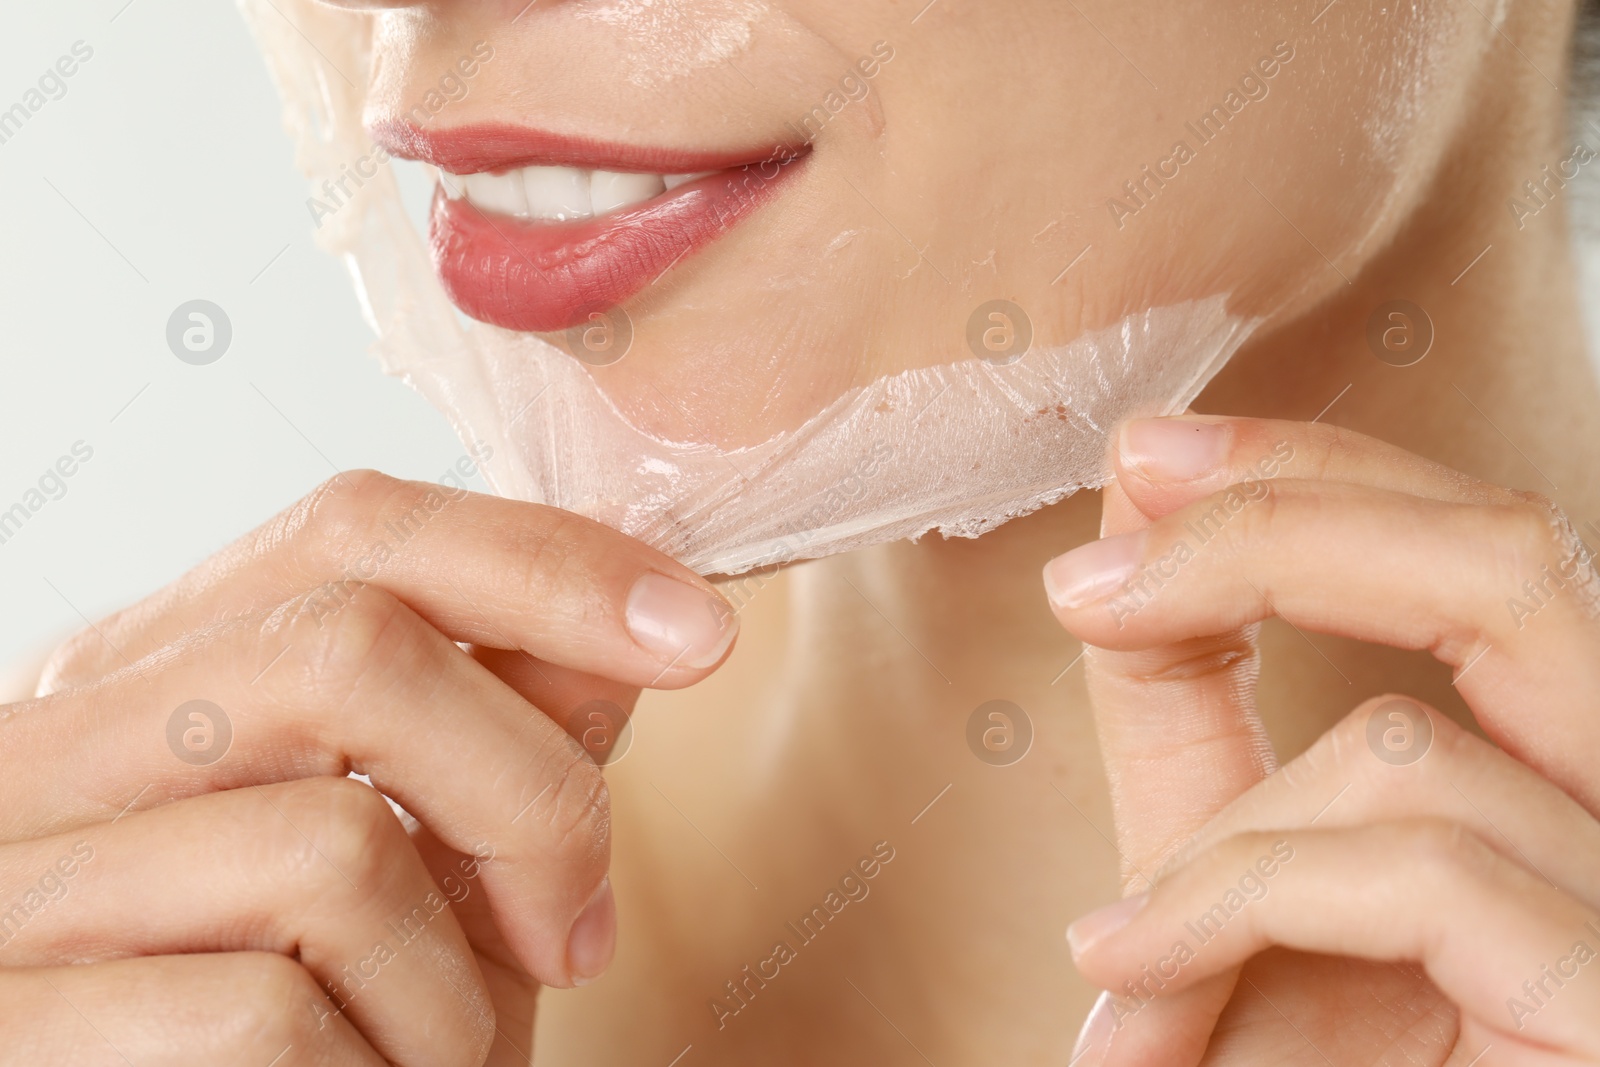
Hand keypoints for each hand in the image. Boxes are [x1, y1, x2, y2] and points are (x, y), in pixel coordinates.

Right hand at [0, 471, 737, 1064]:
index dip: (544, 562)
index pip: (349, 530)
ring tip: (443, 1051)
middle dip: (531, 791)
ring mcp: (15, 888)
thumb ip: (494, 737)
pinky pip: (268, 1015)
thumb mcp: (417, 866)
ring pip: (331, 844)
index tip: (693, 631)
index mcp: (140, 677)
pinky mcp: (15, 1028)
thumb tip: (632, 622)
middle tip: (575, 928)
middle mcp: (46, 750)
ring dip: (454, 984)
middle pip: (349, 650)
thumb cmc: (308, 1030)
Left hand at [1044, 415, 1599, 1064]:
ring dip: (1217, 836)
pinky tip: (1131, 970)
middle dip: (1284, 517)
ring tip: (1115, 947)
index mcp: (1565, 783)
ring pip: (1423, 739)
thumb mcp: (1239, 892)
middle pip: (1514, 561)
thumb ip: (1196, 726)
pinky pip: (1418, 867)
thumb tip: (1124, 535)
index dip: (1322, 468)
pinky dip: (1235, 898)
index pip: (1491, 552)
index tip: (1148, 455)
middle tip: (1109, 540)